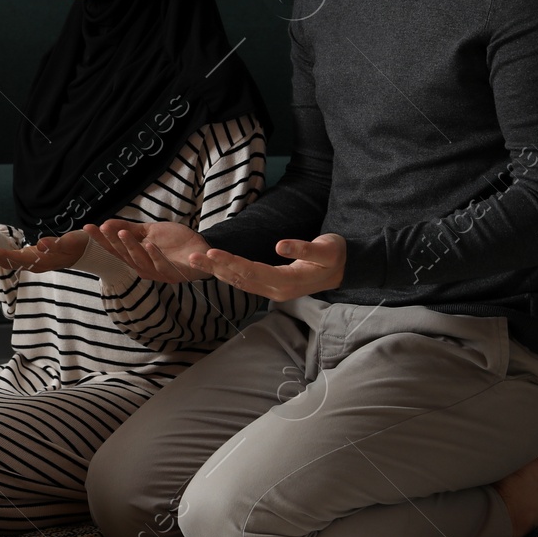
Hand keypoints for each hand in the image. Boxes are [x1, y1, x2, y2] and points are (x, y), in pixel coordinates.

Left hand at [0, 229, 88, 272]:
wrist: (86, 252)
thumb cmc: (78, 245)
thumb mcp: (70, 242)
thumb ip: (55, 244)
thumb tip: (41, 244)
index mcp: (41, 260)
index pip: (16, 258)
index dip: (1, 254)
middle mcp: (35, 263)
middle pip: (9, 261)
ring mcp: (34, 262)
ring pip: (10, 260)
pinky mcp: (34, 258)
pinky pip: (14, 257)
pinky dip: (2, 253)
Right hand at [83, 219, 210, 282]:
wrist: (201, 249)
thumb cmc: (175, 243)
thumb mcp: (150, 231)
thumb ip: (130, 229)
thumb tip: (107, 223)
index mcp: (136, 258)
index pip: (115, 248)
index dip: (101, 238)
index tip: (87, 226)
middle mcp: (143, 268)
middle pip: (124, 255)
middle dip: (112, 242)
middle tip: (102, 228)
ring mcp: (158, 272)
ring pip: (140, 260)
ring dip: (131, 247)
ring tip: (123, 233)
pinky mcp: (174, 273)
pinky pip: (162, 265)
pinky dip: (155, 255)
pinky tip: (148, 244)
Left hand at [188, 233, 347, 301]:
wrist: (344, 270)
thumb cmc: (335, 256)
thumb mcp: (326, 249)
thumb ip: (304, 248)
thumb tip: (280, 245)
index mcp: (286, 282)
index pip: (251, 271)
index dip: (230, 262)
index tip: (211, 252)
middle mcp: (276, 290)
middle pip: (240, 279)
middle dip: (215, 267)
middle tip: (192, 256)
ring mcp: (273, 291)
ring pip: (239, 282)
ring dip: (217, 272)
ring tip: (196, 261)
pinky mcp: (272, 287)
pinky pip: (245, 282)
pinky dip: (227, 274)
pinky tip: (214, 268)